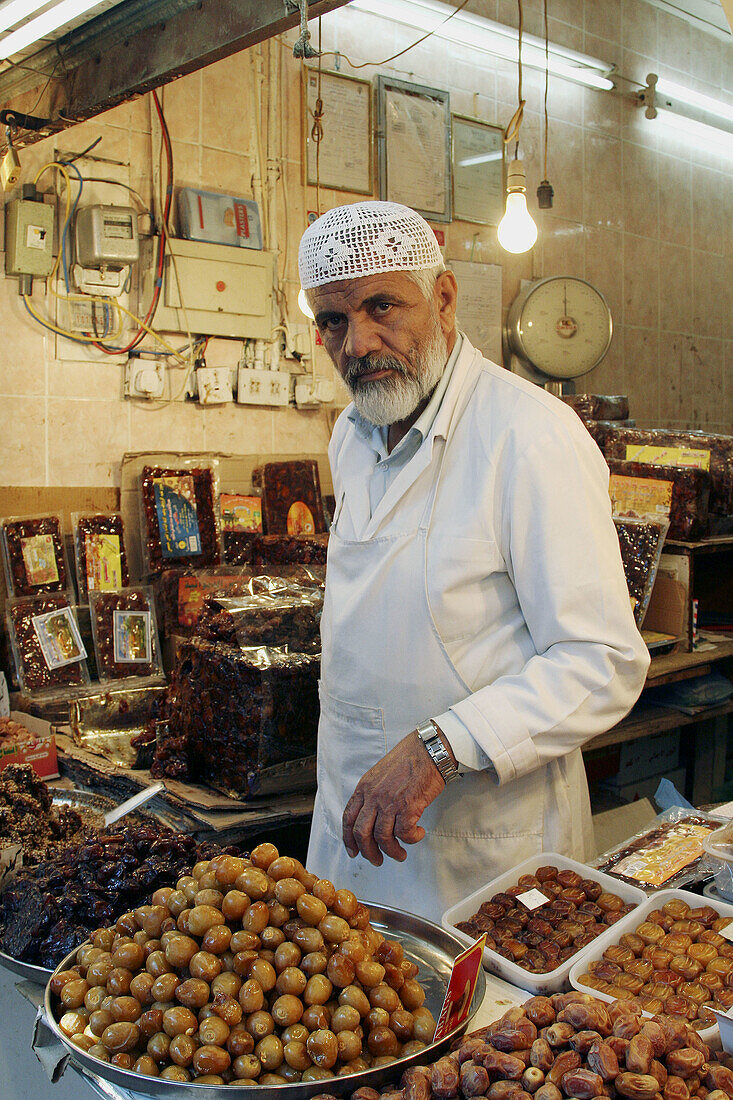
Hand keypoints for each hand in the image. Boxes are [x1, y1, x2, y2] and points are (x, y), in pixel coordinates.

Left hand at [341, 729, 448, 866]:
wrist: (429, 749)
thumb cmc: (409, 759)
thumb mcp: (381, 774)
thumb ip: (373, 793)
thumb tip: (373, 817)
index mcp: (364, 787)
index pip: (348, 818)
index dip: (348, 839)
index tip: (353, 851)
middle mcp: (374, 796)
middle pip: (361, 833)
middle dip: (368, 852)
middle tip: (377, 860)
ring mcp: (390, 802)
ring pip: (383, 838)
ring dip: (392, 851)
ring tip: (401, 854)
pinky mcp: (409, 806)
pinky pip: (405, 834)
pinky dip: (411, 839)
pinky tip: (418, 834)